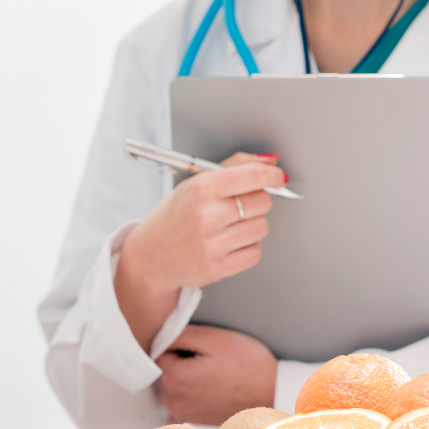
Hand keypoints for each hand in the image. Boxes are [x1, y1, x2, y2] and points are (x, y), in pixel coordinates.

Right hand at [114, 152, 284, 350]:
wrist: (150, 257)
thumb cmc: (174, 217)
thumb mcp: (195, 183)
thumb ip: (234, 167)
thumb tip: (270, 160)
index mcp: (201, 188)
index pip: (254, 176)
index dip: (273, 175)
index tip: (278, 177)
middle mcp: (207, 215)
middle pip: (263, 201)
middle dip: (257, 201)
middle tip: (238, 205)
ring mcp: (213, 244)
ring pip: (262, 227)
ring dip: (252, 225)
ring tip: (230, 226)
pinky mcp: (219, 267)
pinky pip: (256, 252)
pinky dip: (248, 247)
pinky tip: (230, 243)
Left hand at [156, 324, 277, 424]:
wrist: (274, 391)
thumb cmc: (248, 363)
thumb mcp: (214, 338)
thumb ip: (178, 333)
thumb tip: (156, 333)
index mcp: (174, 377)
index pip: (157, 350)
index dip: (177, 342)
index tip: (198, 343)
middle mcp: (171, 399)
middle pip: (160, 368)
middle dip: (177, 358)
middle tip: (206, 355)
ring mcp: (181, 412)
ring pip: (168, 383)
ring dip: (182, 374)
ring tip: (210, 369)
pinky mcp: (192, 418)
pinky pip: (177, 402)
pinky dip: (183, 393)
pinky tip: (201, 387)